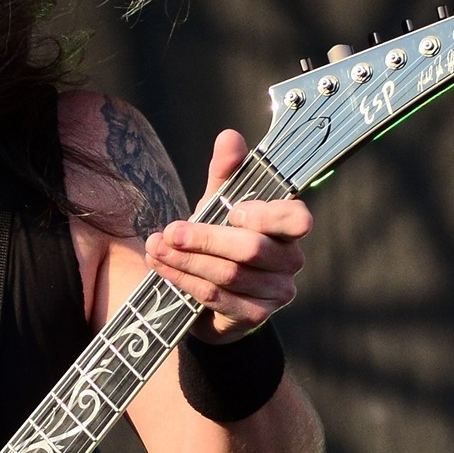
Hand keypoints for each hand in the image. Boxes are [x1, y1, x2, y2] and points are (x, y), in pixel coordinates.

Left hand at [144, 130, 310, 342]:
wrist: (213, 299)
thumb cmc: (222, 241)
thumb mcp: (219, 204)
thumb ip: (226, 172)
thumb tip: (230, 136)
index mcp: (288, 228)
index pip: (297, 219)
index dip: (266, 215)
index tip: (233, 210)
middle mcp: (290, 261)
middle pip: (251, 249)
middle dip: (205, 239)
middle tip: (170, 231)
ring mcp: (276, 292)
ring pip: (229, 275)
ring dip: (186, 261)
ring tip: (156, 248)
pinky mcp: (254, 315)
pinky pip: (217, 297)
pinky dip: (185, 280)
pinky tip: (163, 268)